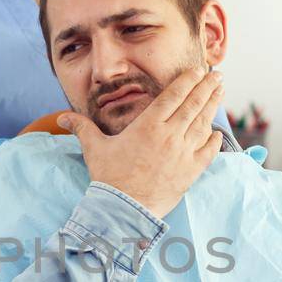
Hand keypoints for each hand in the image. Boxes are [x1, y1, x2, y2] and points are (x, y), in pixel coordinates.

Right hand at [58, 67, 223, 217]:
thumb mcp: (94, 148)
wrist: (124, 210)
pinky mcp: (190, 172)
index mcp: (148, 126)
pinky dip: (213, 140)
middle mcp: (169, 136)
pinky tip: (216, 132)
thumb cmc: (109, 178)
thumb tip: (62, 118)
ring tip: (220, 92)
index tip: (197, 71)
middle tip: (216, 75)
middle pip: (193, 105)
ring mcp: (182, 154)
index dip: (187, 81)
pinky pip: (207, 151)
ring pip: (203, 124)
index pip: (173, 96)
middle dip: (206, 87)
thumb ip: (82, 128)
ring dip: (213, 106)